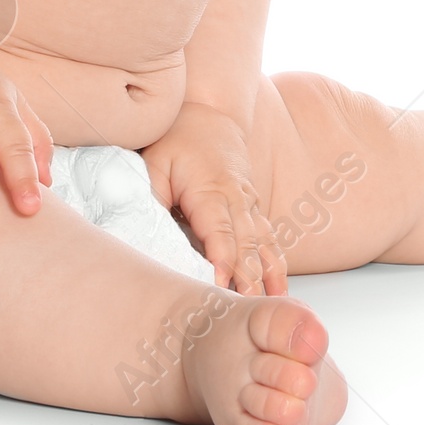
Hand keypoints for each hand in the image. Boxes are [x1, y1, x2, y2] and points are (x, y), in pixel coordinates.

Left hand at [142, 102, 285, 295]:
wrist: (210, 112)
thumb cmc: (178, 139)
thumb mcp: (153, 164)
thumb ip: (150, 199)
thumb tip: (143, 235)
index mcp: (211, 190)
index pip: (219, 232)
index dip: (222, 261)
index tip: (220, 288)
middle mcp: (237, 199)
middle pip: (247, 245)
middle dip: (249, 279)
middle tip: (248, 312)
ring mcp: (250, 204)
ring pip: (264, 244)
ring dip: (268, 276)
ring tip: (273, 307)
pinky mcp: (254, 209)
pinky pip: (270, 239)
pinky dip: (276, 265)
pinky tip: (280, 290)